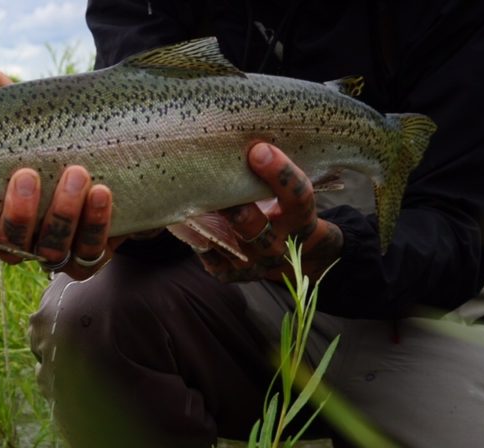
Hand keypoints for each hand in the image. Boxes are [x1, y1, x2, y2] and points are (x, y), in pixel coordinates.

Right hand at [0, 70, 118, 278]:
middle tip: (26, 175)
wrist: (109, 160)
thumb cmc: (50, 141)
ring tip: (76, 173)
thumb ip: (5, 104)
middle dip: (17, 215)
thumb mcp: (28, 121)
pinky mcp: (89, 255)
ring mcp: (54, 252)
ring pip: (50, 252)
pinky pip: (89, 253)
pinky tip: (101, 192)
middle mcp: (20, 242)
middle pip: (9, 250)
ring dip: (61, 215)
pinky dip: (95, 224)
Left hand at [197, 142, 342, 282]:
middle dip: (238, 208)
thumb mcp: (293, 196)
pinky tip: (182, 221)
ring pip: (230, 246)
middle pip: (258, 229)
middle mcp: (280, 247)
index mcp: (301, 221)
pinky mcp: (232, 274)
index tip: (259, 149)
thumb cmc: (287, 211)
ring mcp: (255, 264)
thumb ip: (275, 176)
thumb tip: (239, 137)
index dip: (280, 174)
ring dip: (210, 224)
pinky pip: (211, 259)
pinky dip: (197, 241)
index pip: (298, 197)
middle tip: (216, 182)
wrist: (298, 257)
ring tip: (191, 199)